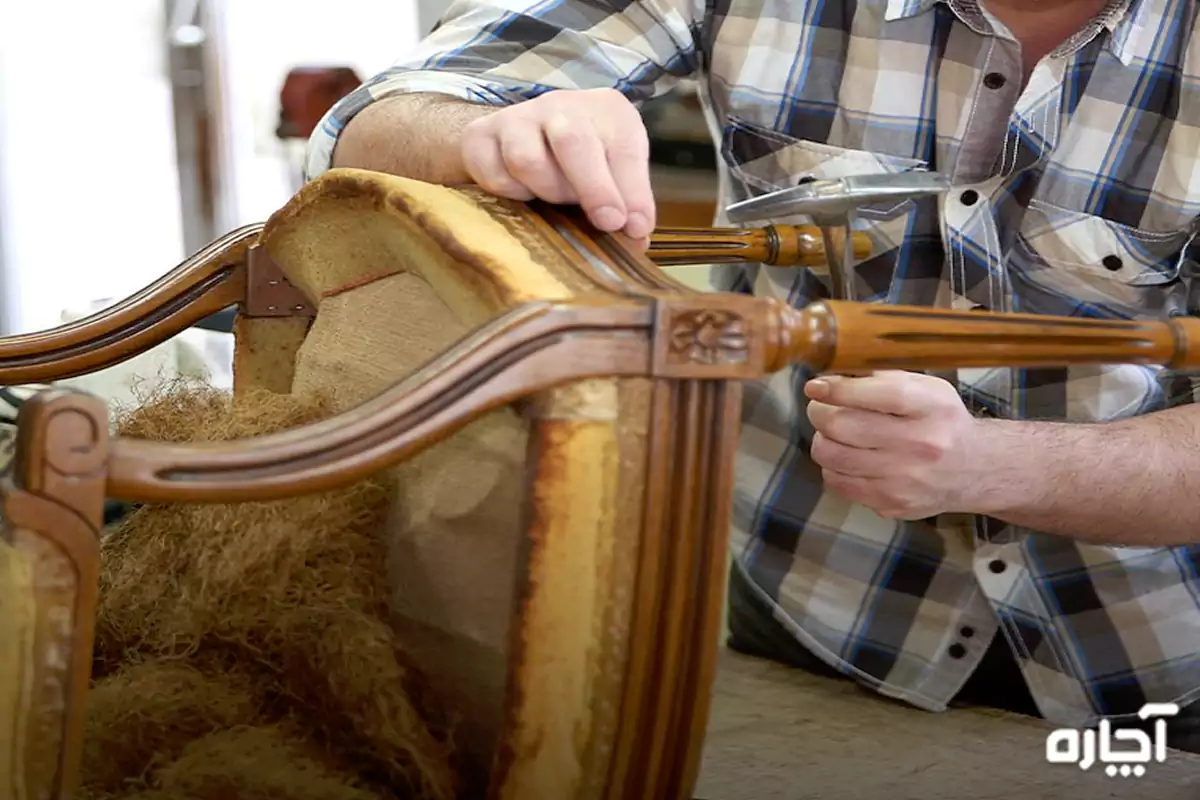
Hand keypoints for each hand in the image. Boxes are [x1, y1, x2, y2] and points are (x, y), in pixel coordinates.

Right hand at [460, 88, 654, 244]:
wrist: (520, 137)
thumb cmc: (581, 160)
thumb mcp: (614, 172)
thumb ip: (628, 202)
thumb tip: (637, 239)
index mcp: (606, 110)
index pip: (623, 146)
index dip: (633, 189)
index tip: (635, 226)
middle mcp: (562, 105)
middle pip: (574, 142)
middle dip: (594, 188)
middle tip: (607, 223)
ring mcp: (518, 117)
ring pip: (528, 160)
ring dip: (548, 191)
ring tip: (555, 200)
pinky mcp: (482, 136)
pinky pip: (496, 175)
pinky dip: (512, 194)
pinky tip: (524, 195)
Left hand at [804, 371, 991, 519]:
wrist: (974, 470)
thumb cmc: (942, 421)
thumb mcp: (929, 389)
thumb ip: (884, 379)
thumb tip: (832, 379)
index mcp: (932, 408)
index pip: (878, 394)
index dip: (838, 389)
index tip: (815, 386)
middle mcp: (921, 445)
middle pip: (843, 426)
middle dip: (820, 413)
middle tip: (820, 409)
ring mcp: (905, 480)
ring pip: (832, 456)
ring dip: (823, 440)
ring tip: (835, 434)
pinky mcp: (891, 504)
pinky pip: (837, 482)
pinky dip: (833, 466)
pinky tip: (847, 458)